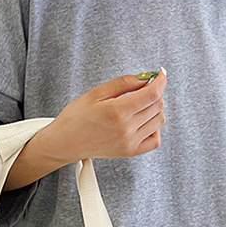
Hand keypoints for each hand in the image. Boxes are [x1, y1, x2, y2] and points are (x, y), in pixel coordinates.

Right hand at [45, 71, 167, 162]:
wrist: (64, 143)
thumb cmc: (76, 118)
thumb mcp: (96, 93)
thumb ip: (123, 83)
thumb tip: (145, 78)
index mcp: (117, 112)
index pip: (153, 94)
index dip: (160, 81)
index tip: (160, 74)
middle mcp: (126, 129)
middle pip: (158, 105)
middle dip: (154, 93)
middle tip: (142, 89)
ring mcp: (129, 143)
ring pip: (159, 121)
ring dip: (155, 109)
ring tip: (140, 105)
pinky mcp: (130, 152)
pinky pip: (155, 140)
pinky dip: (155, 129)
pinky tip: (143, 122)